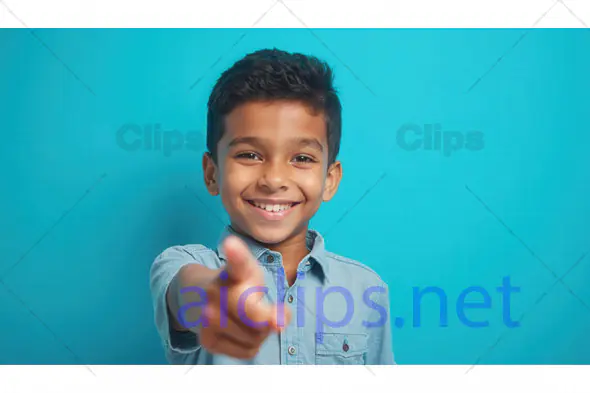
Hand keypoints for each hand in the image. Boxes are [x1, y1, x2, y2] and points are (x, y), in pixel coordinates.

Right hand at [199, 235, 291, 358]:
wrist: (195, 295)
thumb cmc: (236, 285)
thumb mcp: (253, 280)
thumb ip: (272, 305)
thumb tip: (280, 324)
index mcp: (232, 271)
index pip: (236, 263)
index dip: (236, 254)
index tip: (231, 244)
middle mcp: (215, 293)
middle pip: (257, 317)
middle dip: (268, 317)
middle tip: (265, 309)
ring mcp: (207, 317)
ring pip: (256, 338)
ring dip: (260, 333)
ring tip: (248, 318)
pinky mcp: (206, 340)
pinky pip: (248, 351)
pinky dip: (252, 344)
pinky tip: (241, 330)